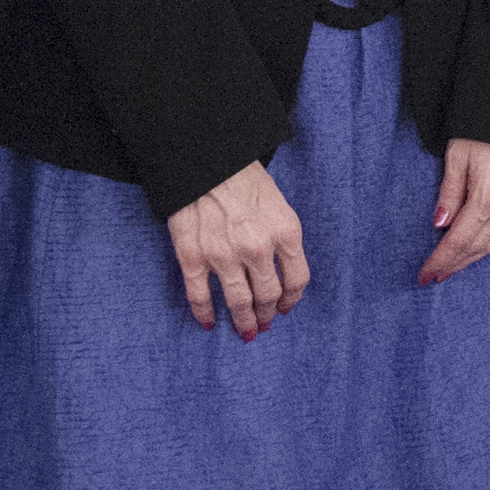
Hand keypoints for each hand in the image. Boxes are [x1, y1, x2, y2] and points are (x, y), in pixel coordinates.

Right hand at [166, 161, 307, 336]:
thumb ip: (283, 239)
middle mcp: (258, 248)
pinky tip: (208, 323)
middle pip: (269, 296)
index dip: (292, 299)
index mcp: (285, 232)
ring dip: (244, 321)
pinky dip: (205, 314)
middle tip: (265, 323)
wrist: (205, 158)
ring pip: (239, 302)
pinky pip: (200, 297)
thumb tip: (282, 273)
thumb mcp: (278, 204)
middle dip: (268, 314)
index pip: (297, 280)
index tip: (286, 307)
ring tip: (246, 331)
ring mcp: (224, 255)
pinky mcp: (193, 257)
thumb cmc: (243, 177)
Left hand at [421, 139, 489, 285]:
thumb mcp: (455, 158)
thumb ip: (449, 193)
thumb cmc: (478, 132)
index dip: (442, 258)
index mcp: (489, 193)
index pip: (461, 237)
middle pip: (477, 246)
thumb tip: (440, 224)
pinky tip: (470, 251)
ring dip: (469, 259)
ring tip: (449, 269)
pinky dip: (484, 245)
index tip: (425, 272)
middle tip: (432, 276)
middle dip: (454, 264)